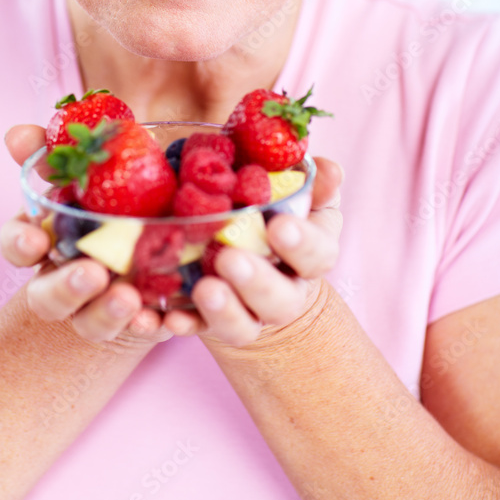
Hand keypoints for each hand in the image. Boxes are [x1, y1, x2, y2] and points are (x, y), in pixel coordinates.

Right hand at [1, 124, 173, 347]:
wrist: (173, 221)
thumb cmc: (120, 189)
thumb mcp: (94, 164)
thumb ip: (57, 149)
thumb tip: (17, 136)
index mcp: (49, 237)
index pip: (18, 245)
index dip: (21, 244)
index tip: (36, 240)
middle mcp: (67, 279)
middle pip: (47, 298)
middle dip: (67, 288)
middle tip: (94, 272)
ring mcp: (102, 306)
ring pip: (91, 324)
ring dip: (105, 314)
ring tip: (129, 298)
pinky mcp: (143, 321)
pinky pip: (141, 333)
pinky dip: (147, 327)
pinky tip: (160, 318)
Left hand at [161, 157, 343, 347]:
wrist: (247, 253)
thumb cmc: (273, 212)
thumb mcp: (295, 191)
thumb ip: (312, 181)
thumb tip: (330, 170)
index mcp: (309, 255)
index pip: (318, 255)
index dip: (302, 244)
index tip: (279, 226)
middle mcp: (283, 292)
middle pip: (280, 300)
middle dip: (257, 282)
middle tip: (231, 259)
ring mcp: (246, 311)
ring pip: (243, 326)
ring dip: (224, 310)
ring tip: (204, 288)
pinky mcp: (209, 321)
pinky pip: (197, 329)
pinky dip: (183, 323)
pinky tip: (169, 316)